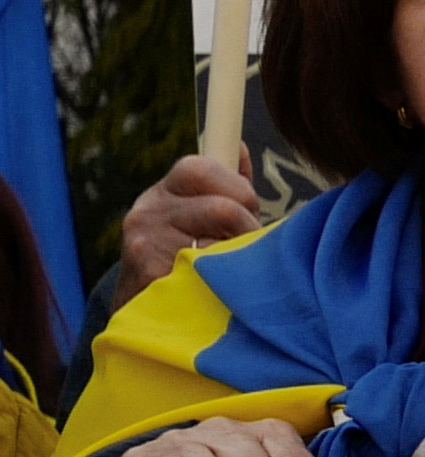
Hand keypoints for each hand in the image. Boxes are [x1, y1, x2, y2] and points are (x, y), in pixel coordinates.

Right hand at [118, 151, 259, 298]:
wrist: (143, 309)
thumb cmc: (187, 253)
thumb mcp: (198, 212)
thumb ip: (225, 181)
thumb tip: (238, 147)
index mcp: (165, 190)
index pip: (201, 168)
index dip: (238, 189)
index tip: (247, 208)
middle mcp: (147, 212)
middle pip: (224, 209)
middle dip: (248, 229)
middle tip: (245, 248)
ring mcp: (145, 245)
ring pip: (221, 247)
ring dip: (240, 261)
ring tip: (230, 271)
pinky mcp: (151, 278)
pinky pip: (211, 277)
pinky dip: (225, 285)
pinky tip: (216, 290)